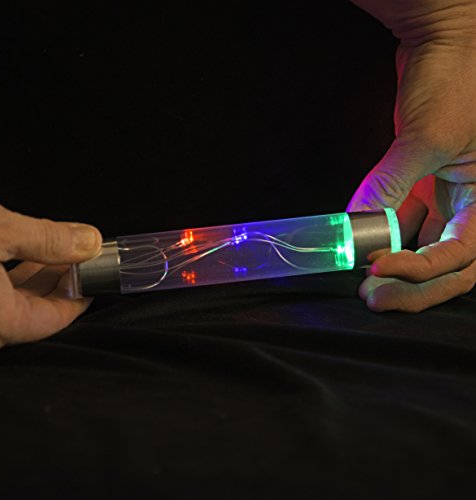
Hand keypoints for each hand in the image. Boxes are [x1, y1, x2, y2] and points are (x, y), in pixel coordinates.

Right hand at [0, 192, 101, 350]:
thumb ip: (50, 240)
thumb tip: (89, 243)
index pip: (52, 321)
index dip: (79, 299)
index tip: (97, 279)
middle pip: (31, 311)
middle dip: (61, 283)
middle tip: (82, 259)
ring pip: (8, 300)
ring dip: (37, 274)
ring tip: (58, 250)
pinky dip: (10, 272)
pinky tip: (22, 250)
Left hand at [348, 1, 475, 311]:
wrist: (443, 44)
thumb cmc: (455, 79)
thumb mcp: (426, 137)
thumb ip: (389, 184)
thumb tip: (354, 224)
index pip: (460, 254)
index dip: (420, 269)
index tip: (377, 268)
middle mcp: (474, 203)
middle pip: (448, 264)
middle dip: (412, 286)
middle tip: (373, 298)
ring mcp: (449, 196)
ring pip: (427, 247)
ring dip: (397, 266)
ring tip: (364, 282)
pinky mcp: (425, 185)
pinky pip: (408, 222)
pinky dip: (387, 235)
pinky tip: (365, 245)